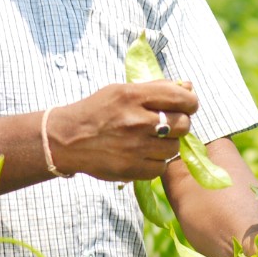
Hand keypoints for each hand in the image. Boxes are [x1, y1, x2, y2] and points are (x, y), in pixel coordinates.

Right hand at [48, 82, 198, 181]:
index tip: (186, 106)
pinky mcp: (131, 169)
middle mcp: (136, 121)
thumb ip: (156, 88)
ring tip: (150, 140)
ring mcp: (135, 147)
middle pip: (183, 124)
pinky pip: (161, 167)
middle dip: (179, 124)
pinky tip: (142, 154)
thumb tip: (189, 88)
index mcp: (134, 96)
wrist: (67, 139)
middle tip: (166, 125)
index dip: (190, 103)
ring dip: (167, 144)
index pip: (181, 98)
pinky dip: (155, 162)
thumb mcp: (122, 90)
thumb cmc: (97, 111)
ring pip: (174, 148)